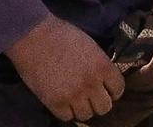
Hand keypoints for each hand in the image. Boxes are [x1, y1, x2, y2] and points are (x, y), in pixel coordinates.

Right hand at [6, 13, 124, 122]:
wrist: (34, 36)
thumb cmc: (61, 34)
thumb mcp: (90, 45)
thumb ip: (99, 63)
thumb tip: (103, 77)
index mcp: (102, 66)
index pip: (118, 89)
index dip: (113, 90)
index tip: (106, 89)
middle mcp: (92, 84)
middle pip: (105, 107)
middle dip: (98, 102)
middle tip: (90, 96)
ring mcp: (73, 95)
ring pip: (87, 115)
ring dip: (82, 108)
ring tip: (75, 99)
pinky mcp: (55, 103)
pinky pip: (67, 117)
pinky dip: (65, 111)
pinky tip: (62, 101)